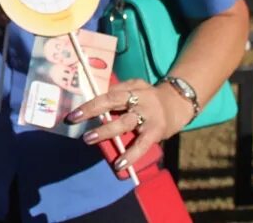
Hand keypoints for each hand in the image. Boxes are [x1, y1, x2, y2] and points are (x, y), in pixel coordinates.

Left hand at [65, 78, 186, 171]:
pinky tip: (119, 165)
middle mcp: (140, 100)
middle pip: (113, 103)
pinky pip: (142, 145)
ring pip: (124, 123)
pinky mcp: (156, 132)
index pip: (108, 94)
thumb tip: (94, 101)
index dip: (91, 102)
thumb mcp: (135, 87)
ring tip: (88, 139)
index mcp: (132, 89)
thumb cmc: (149, 97)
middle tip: (74, 120)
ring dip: (105, 132)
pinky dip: (131, 155)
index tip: (74, 112)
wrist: (179, 103)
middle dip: (92, 111)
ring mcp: (148, 116)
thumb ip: (118, 92)